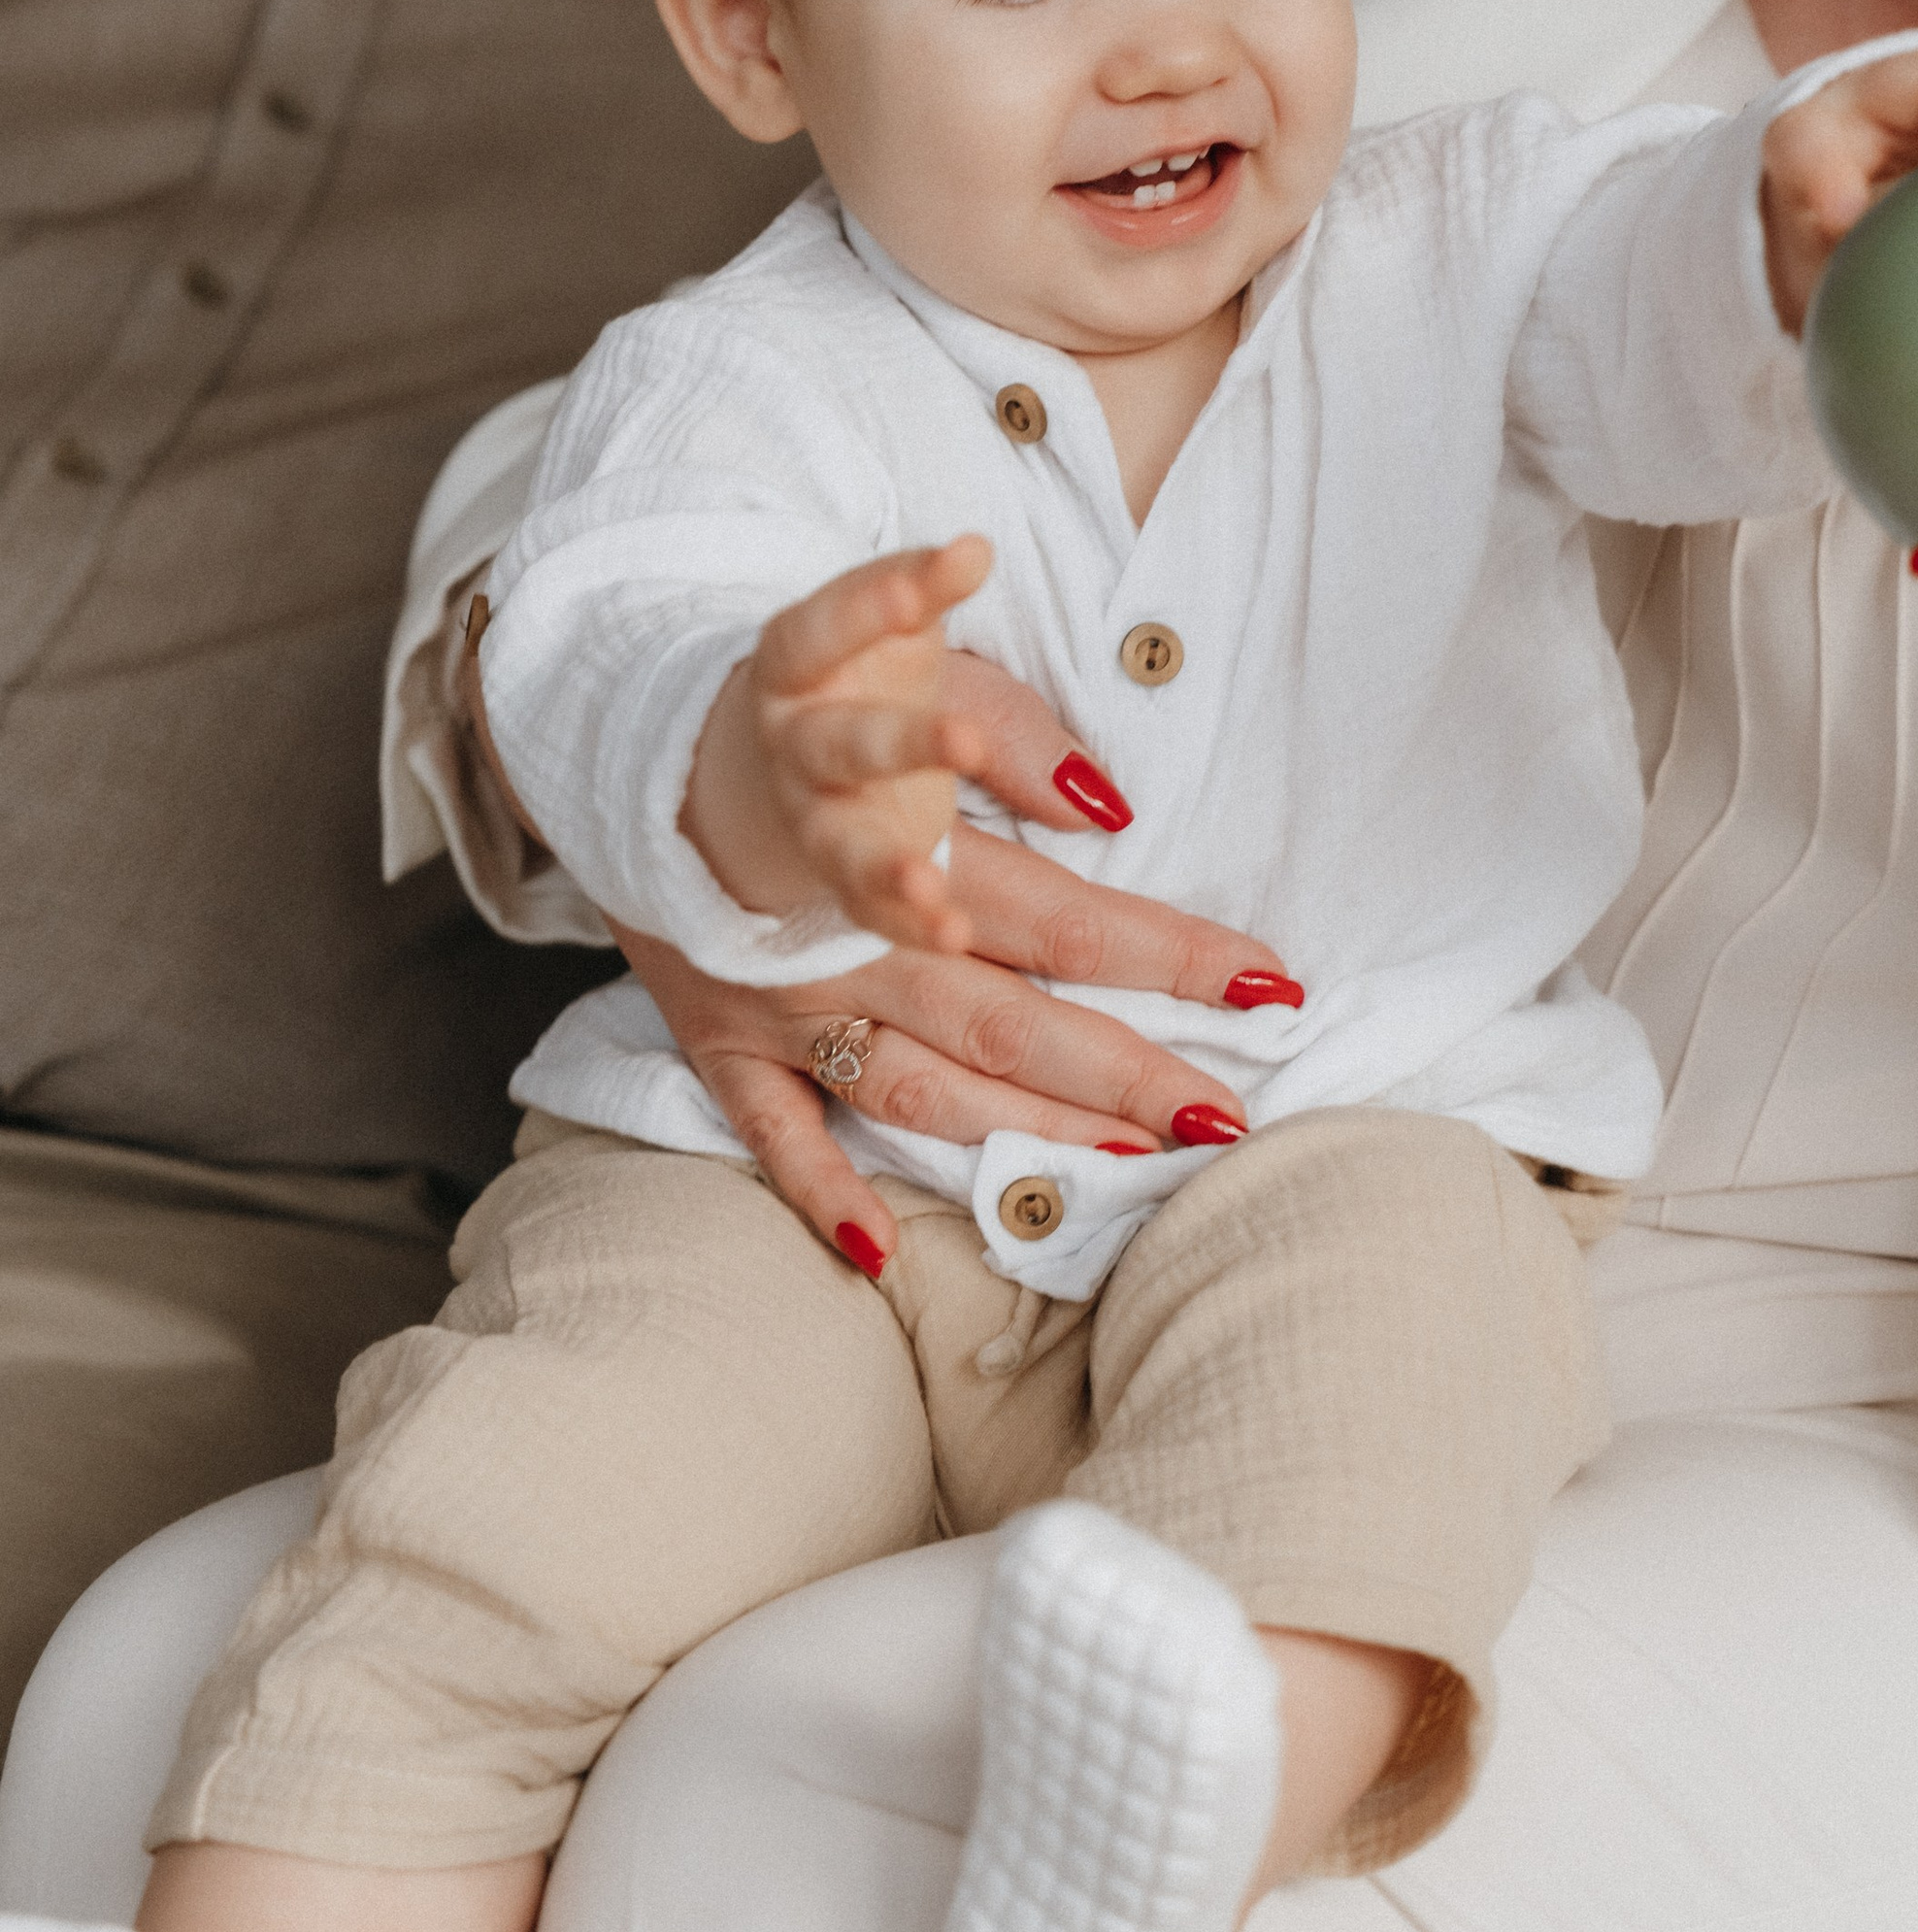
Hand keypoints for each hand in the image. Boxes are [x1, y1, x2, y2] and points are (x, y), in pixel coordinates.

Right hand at [630, 647, 1284, 1266]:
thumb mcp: (909, 683)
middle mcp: (852, 943)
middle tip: (1228, 1113)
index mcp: (910, 854)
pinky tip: (875, 1248)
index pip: (1069, 918)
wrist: (635, 737)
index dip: (1173, 952)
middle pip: (1013, 1023)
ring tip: (1133, 1164)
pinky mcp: (723, 1041)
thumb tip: (1107, 804)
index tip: (1268, 982)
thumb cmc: (806, 710)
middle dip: (1129, 1074)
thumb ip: (1011, 734)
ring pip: (921, 1089)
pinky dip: (818, 1190)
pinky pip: (772, 1131)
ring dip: (1027, 1134)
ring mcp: (785, 1005)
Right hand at [681, 538, 992, 950]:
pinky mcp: (834, 877)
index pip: (829, 624)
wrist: (779, 756)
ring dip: (886, 870)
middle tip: (968, 740)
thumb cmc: (872, 683)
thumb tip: (1093, 791)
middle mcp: (796, 741)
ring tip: (931, 887)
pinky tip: (952, 929)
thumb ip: (1006, 711)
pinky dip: (907, 923)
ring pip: (841, 846)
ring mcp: (811, 816)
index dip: (881, 595)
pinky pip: (864, 909)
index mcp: (802, 658)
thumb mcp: (920, 654)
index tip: (962, 556)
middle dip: (902, 743)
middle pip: (840, 745)